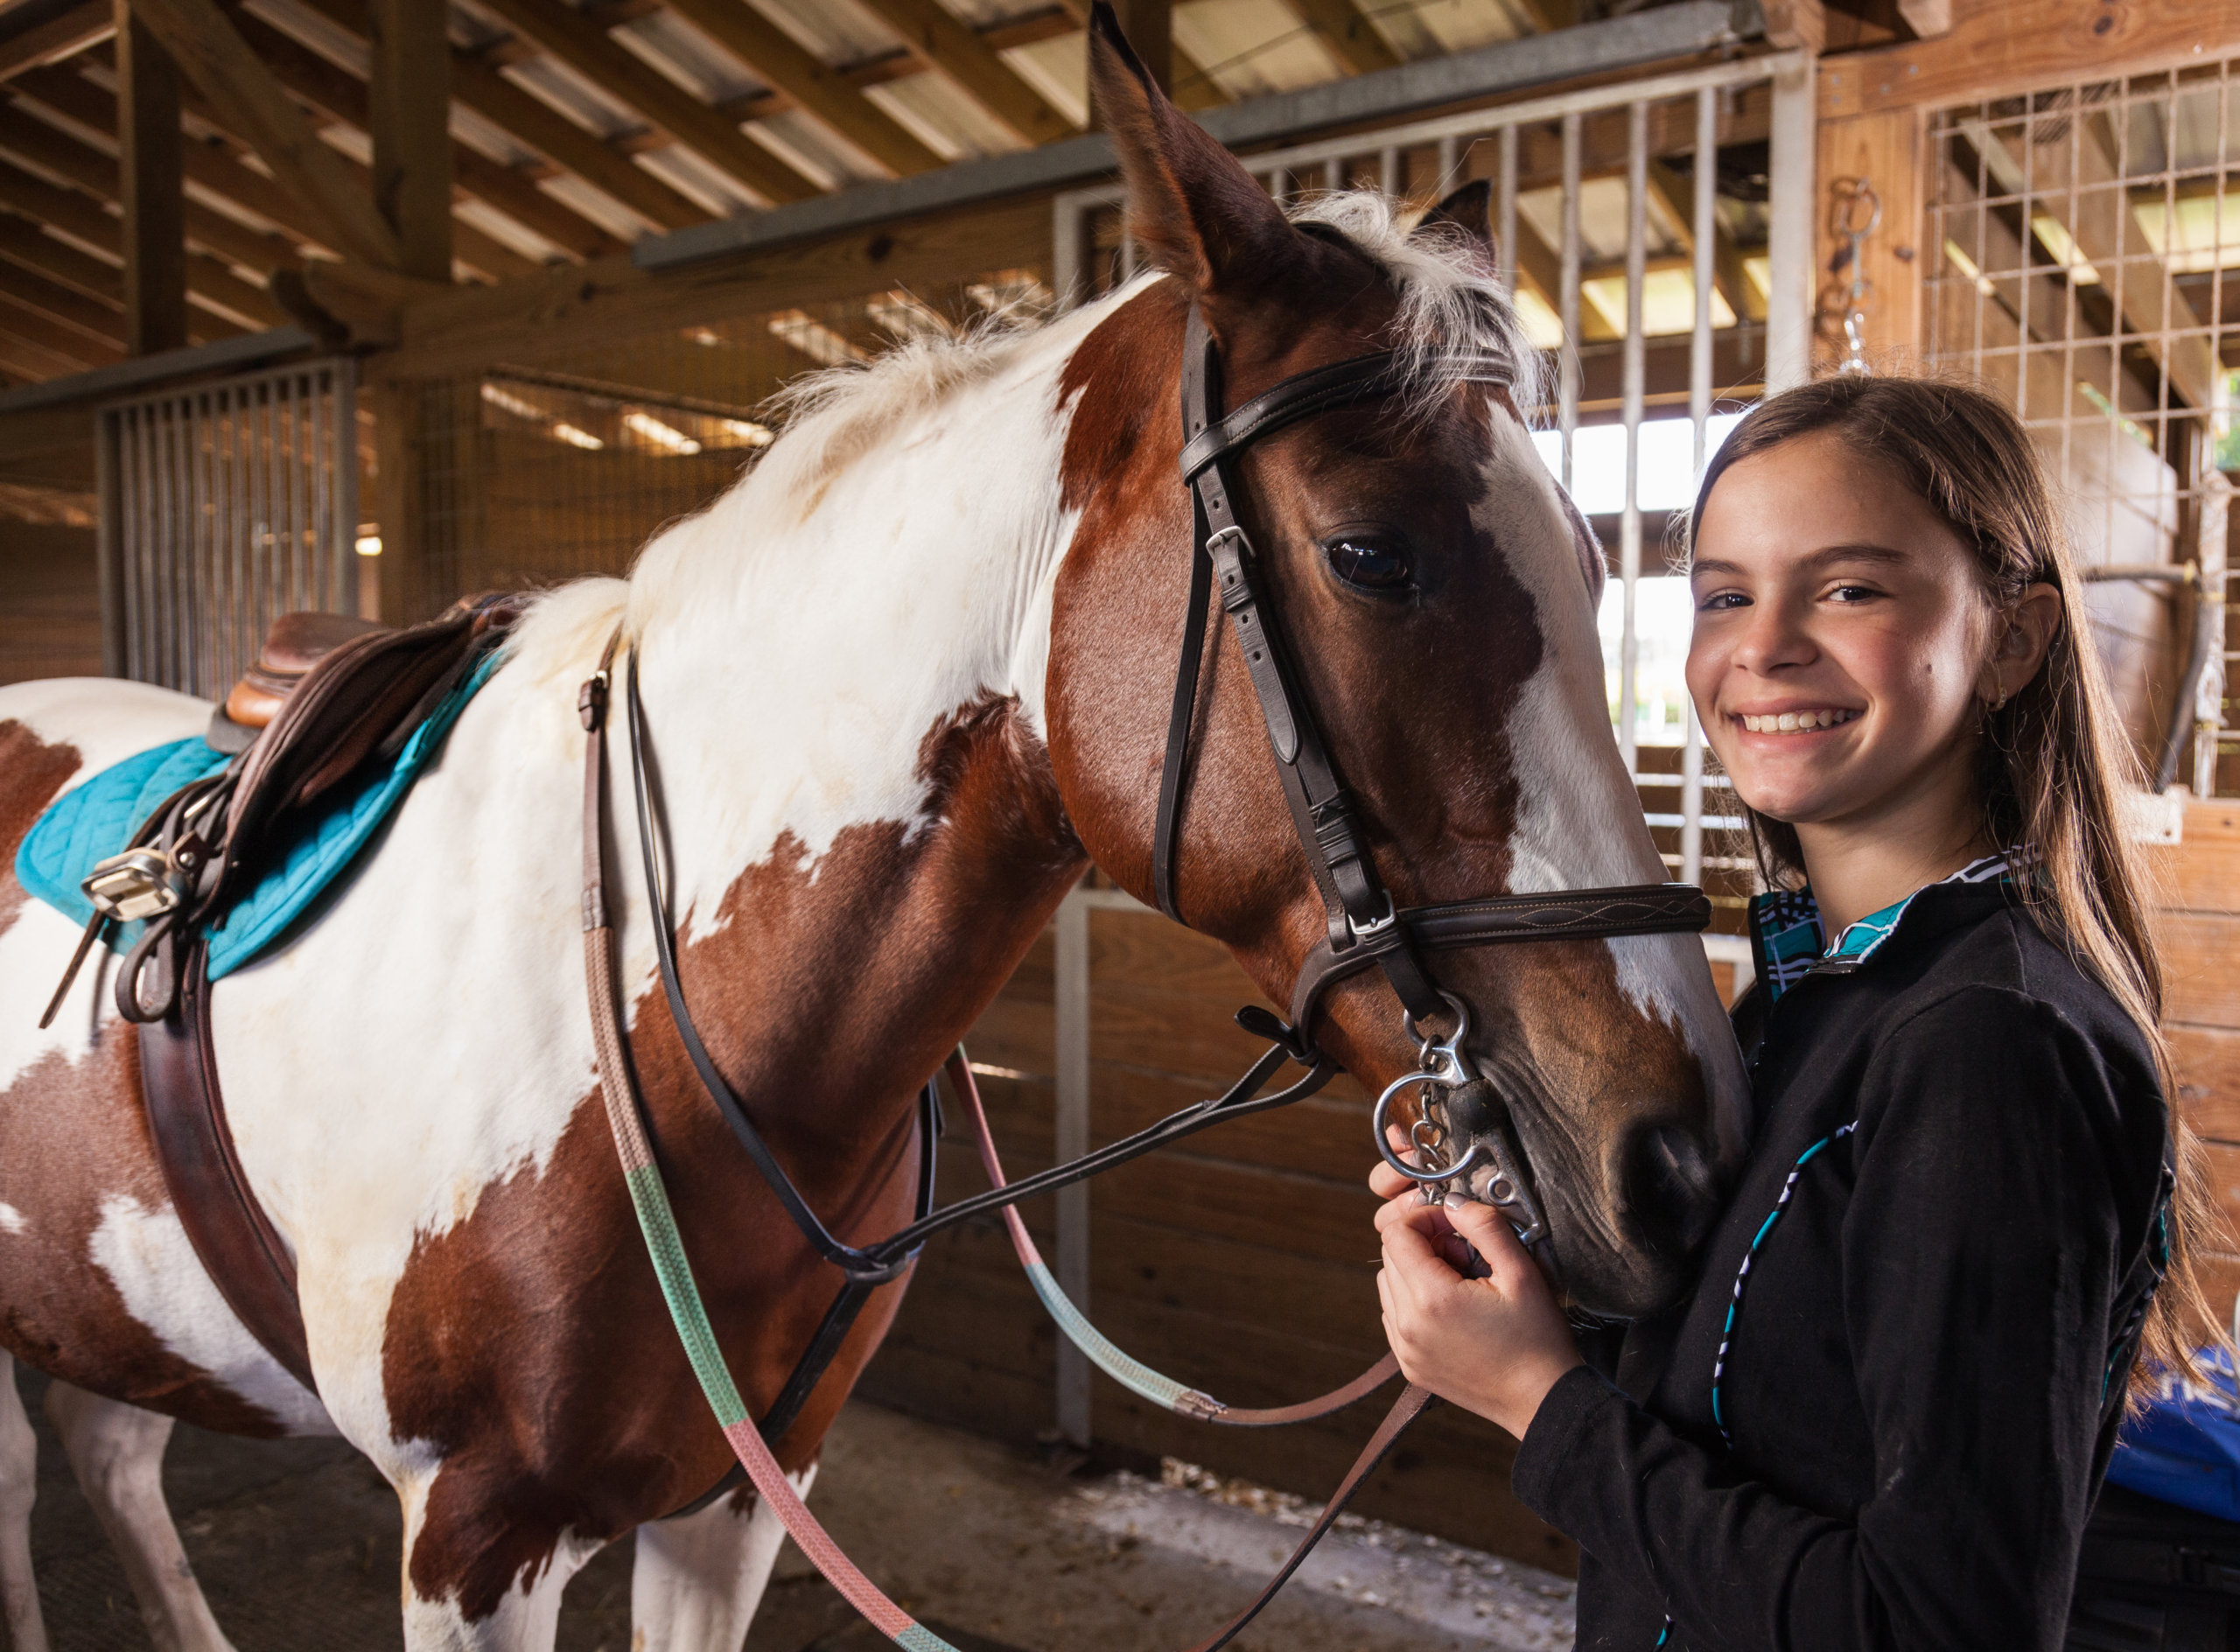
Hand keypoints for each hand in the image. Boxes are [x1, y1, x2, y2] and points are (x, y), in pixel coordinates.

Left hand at [1375, 1187, 1582, 1438]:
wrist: (1542, 1401)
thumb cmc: (1538, 1341)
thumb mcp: (1521, 1272)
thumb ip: (1484, 1226)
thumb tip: (1453, 1203)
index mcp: (1432, 1299)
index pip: (1395, 1234)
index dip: (1425, 1219)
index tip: (1455, 1227)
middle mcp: (1408, 1326)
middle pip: (1389, 1256)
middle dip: (1423, 1245)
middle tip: (1466, 1258)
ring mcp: (1405, 1349)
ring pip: (1388, 1285)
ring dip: (1416, 1273)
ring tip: (1461, 1285)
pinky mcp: (1410, 1366)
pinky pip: (1394, 1316)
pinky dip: (1414, 1302)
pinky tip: (1453, 1310)